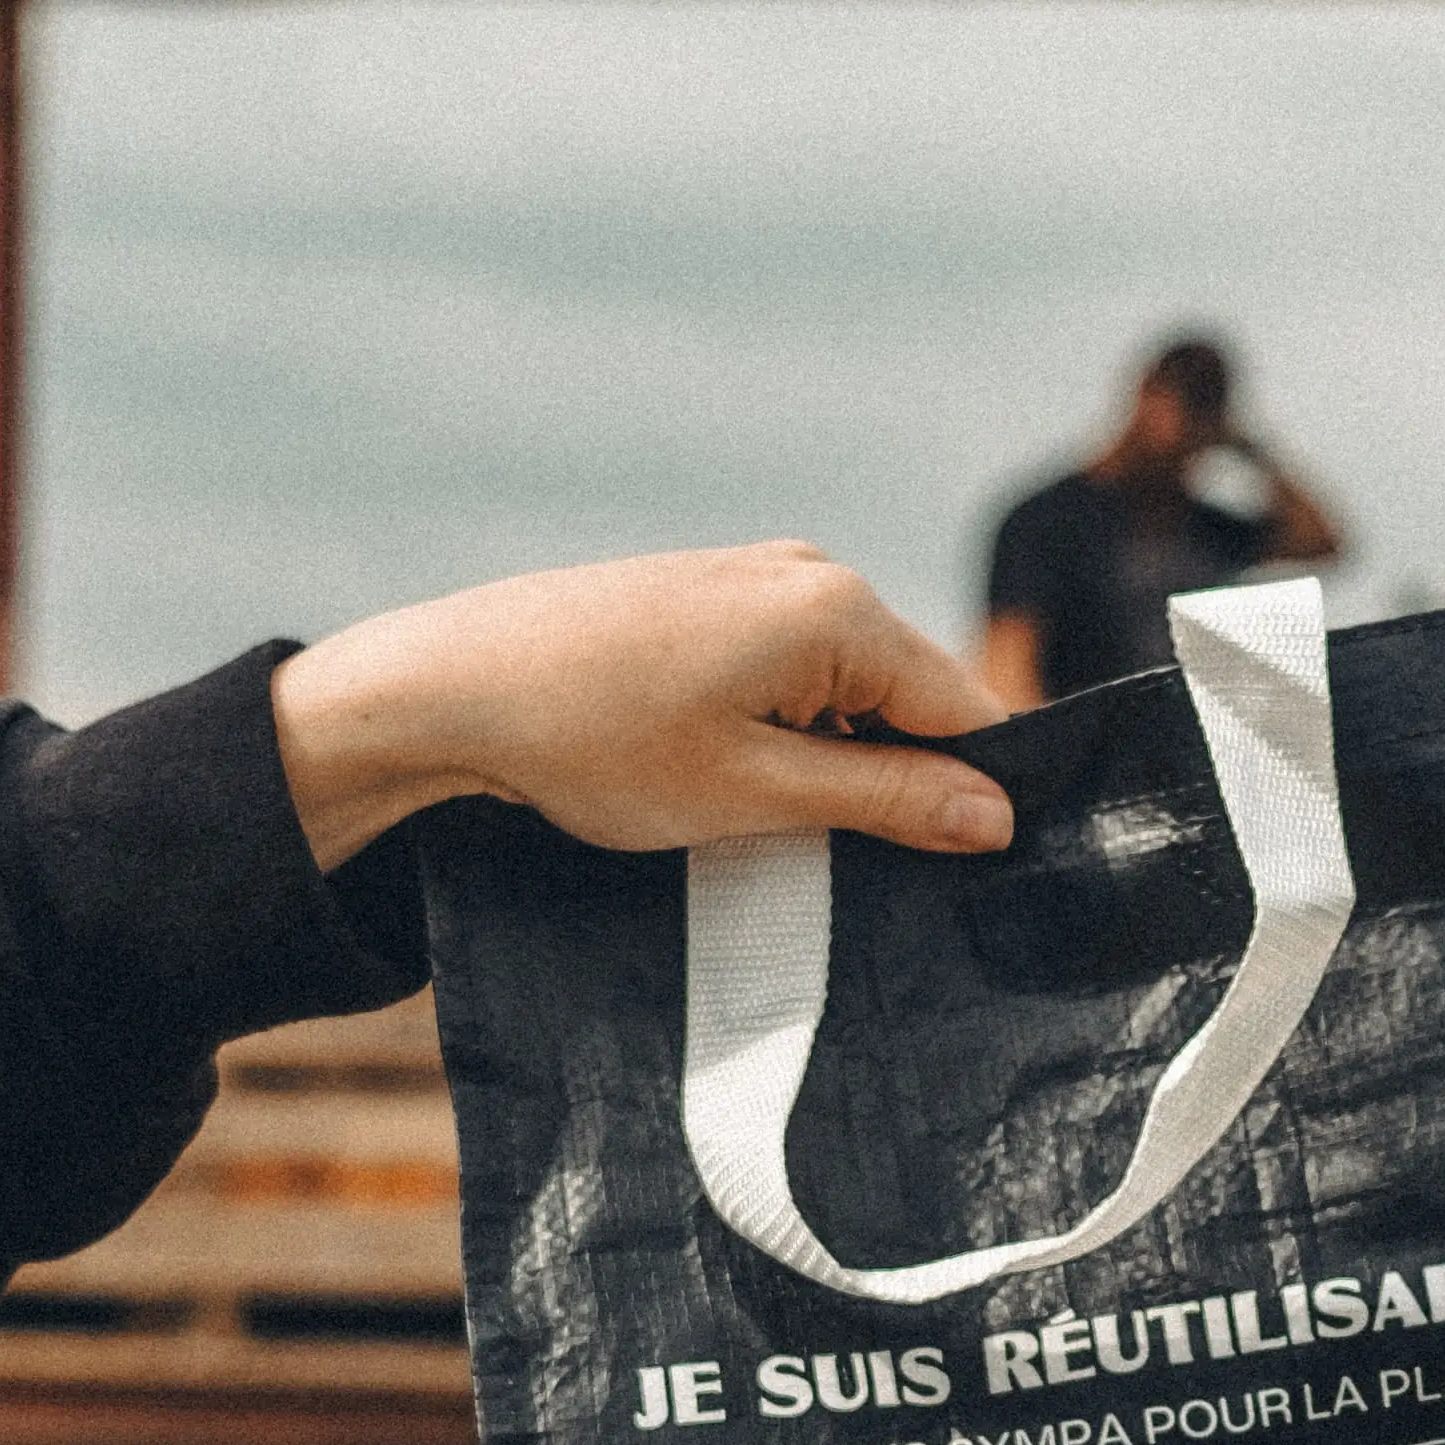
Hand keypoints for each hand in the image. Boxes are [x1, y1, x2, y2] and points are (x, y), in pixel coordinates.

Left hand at [270, 546, 1013, 875]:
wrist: (450, 687)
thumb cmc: (594, 740)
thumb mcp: (755, 794)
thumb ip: (886, 799)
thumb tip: (994, 814)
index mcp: (839, 611)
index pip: (967, 709)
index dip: (974, 794)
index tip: (963, 871)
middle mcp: (812, 574)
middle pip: (910, 696)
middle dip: (897, 778)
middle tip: (848, 862)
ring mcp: (757, 577)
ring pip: (846, 688)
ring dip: (830, 760)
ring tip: (765, 819)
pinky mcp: (710, 595)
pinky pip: (790, 669)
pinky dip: (782, 729)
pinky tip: (723, 775)